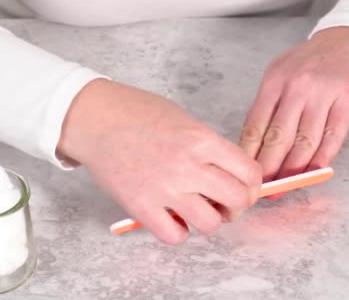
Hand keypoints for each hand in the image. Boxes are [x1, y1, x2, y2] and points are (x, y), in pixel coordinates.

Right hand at [58, 79, 261, 243]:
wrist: (96, 119)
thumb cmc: (136, 113)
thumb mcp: (183, 119)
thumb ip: (207, 146)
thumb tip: (226, 172)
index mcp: (202, 140)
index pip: (249, 172)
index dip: (252, 185)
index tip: (244, 188)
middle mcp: (188, 166)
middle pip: (237, 201)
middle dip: (236, 206)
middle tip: (224, 203)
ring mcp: (165, 189)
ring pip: (210, 224)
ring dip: (209, 220)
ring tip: (196, 211)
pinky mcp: (141, 206)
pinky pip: (174, 236)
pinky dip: (178, 232)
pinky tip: (172, 219)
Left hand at [240, 26, 348, 195]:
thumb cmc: (310, 60)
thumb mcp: (280, 72)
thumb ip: (267, 104)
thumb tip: (252, 144)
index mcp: (274, 82)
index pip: (255, 125)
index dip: (249, 154)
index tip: (244, 174)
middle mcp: (296, 88)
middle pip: (278, 137)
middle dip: (268, 169)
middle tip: (262, 191)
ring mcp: (323, 94)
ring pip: (305, 142)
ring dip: (294, 170)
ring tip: (284, 187)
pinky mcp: (348, 101)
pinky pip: (332, 138)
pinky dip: (322, 159)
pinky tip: (312, 173)